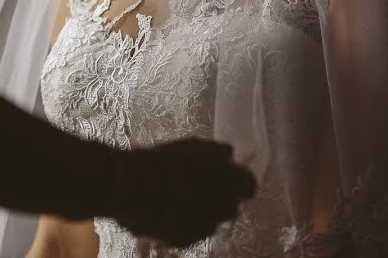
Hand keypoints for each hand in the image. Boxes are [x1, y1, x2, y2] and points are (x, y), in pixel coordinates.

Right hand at [108, 138, 256, 247]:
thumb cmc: (167, 161)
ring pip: (210, 221)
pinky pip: (190, 232)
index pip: (249, 186)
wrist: (137, 187)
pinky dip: (183, 224)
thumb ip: (217, 152)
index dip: (238, 182)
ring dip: (202, 213)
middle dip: (220, 200)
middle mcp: (225, 208)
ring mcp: (206, 227)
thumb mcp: (194, 146)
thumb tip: (228, 153)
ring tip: (179, 200)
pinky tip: (168, 212)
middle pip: (231, 207)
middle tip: (200, 188)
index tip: (226, 177)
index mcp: (232, 182)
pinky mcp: (186, 241)